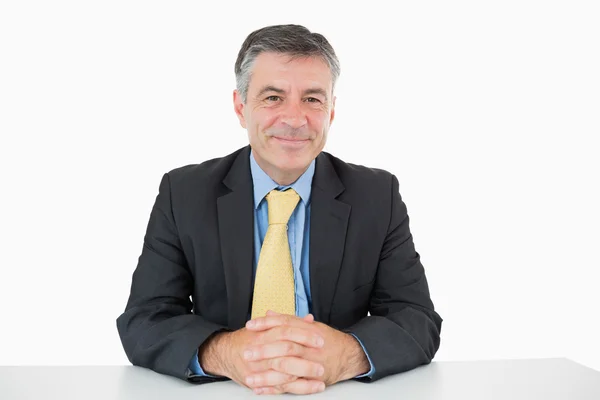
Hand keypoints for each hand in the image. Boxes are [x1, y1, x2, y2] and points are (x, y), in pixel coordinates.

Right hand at [199, 313, 326, 394]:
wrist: (224, 353)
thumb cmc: (248, 338)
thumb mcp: (266, 326)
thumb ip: (288, 322)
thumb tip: (309, 319)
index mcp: (264, 334)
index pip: (287, 331)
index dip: (304, 335)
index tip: (320, 339)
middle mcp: (260, 350)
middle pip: (286, 353)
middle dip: (306, 358)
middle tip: (322, 361)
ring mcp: (258, 368)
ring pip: (284, 373)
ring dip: (305, 376)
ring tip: (321, 377)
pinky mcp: (257, 382)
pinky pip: (280, 387)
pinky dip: (297, 388)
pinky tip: (311, 387)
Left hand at [244, 311, 369, 393]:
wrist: (349, 355)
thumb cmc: (327, 339)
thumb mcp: (309, 325)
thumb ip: (288, 320)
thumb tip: (268, 313)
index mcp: (307, 330)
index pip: (284, 324)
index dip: (266, 324)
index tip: (250, 326)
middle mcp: (309, 347)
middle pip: (284, 346)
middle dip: (264, 351)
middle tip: (246, 353)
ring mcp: (311, 364)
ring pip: (286, 368)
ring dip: (266, 375)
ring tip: (249, 377)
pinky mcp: (312, 379)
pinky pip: (291, 386)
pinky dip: (274, 388)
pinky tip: (261, 389)